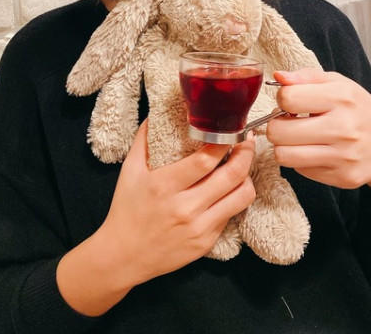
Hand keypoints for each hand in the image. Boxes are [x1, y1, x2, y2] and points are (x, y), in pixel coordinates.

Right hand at [57, 120, 254, 315]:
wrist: (123, 256)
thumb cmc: (126, 210)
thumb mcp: (130, 171)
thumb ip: (144, 139)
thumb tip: (156, 113)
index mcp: (165, 185)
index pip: (206, 160)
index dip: (225, 141)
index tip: (232, 129)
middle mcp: (185, 208)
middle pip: (232, 175)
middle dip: (246, 153)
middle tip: (248, 140)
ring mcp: (199, 228)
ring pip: (241, 196)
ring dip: (247, 176)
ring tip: (242, 164)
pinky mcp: (206, 242)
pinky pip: (231, 214)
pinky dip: (234, 197)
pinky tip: (229, 188)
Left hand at [266, 69, 370, 193]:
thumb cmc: (360, 110)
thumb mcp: (339, 84)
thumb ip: (305, 77)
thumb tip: (278, 77)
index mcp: (341, 97)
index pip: (287, 98)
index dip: (282, 100)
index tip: (290, 103)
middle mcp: (343, 127)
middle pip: (278, 131)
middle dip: (276, 125)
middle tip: (288, 123)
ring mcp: (344, 155)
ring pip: (283, 155)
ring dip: (284, 146)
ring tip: (296, 139)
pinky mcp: (343, 177)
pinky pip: (300, 170)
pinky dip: (301, 161)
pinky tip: (315, 151)